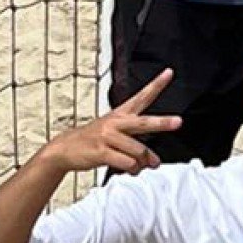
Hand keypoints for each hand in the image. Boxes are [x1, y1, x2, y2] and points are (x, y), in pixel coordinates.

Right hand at [42, 69, 181, 174]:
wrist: (64, 149)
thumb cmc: (94, 140)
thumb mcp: (113, 133)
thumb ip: (137, 146)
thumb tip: (153, 162)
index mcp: (120, 114)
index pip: (142, 97)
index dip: (156, 85)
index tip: (169, 72)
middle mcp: (115, 123)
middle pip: (143, 123)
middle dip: (162, 123)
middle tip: (178, 122)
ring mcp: (107, 137)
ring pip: (138, 151)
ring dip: (144, 162)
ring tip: (143, 166)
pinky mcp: (101, 151)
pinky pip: (127, 163)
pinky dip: (133, 169)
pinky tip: (131, 170)